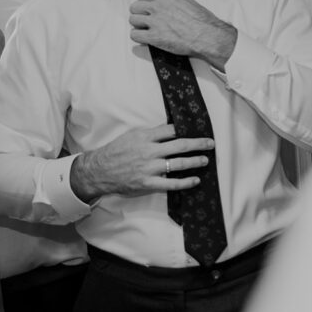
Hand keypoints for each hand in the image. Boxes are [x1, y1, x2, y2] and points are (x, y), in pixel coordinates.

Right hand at [70, 124, 213, 201]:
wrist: (100, 170)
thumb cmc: (116, 151)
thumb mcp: (132, 135)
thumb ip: (150, 133)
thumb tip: (170, 130)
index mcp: (145, 137)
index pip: (170, 130)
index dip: (185, 129)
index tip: (197, 129)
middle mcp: (149, 151)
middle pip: (179, 145)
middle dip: (198, 144)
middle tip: (210, 143)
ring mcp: (149, 168)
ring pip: (178, 163)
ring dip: (195, 161)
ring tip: (205, 160)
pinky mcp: (148, 183)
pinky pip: (171, 183)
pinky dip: (185, 182)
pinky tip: (195, 180)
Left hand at [129, 0, 237, 69]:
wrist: (206, 35)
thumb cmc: (201, 21)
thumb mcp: (187, 2)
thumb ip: (172, 1)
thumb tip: (166, 3)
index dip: (144, 4)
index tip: (145, 9)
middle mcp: (157, 7)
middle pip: (134, 8)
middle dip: (139, 14)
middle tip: (144, 20)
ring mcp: (154, 22)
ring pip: (133, 20)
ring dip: (138, 26)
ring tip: (145, 30)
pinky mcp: (154, 37)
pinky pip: (135, 35)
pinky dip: (138, 38)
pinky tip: (145, 39)